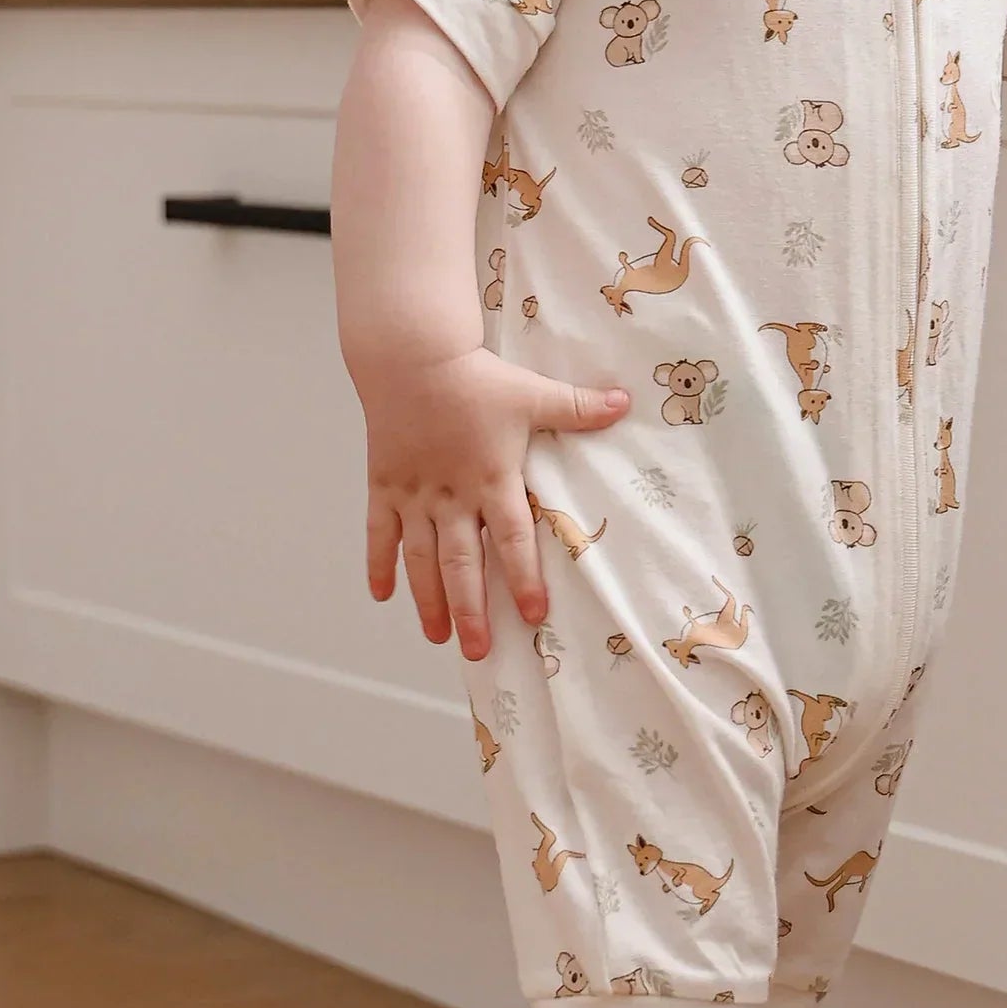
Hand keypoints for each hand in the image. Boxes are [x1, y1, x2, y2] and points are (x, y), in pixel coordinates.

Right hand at [358, 342, 630, 661]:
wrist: (412, 356)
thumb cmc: (476, 376)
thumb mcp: (533, 393)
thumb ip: (579, 407)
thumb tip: (627, 403)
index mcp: (491, 476)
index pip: (512, 537)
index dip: (522, 578)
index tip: (533, 615)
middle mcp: (451, 494)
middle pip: (462, 562)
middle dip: (470, 610)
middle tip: (478, 650)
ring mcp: (414, 493)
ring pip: (421, 557)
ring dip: (428, 599)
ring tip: (437, 636)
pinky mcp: (384, 484)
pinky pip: (378, 532)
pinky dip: (378, 564)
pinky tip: (382, 596)